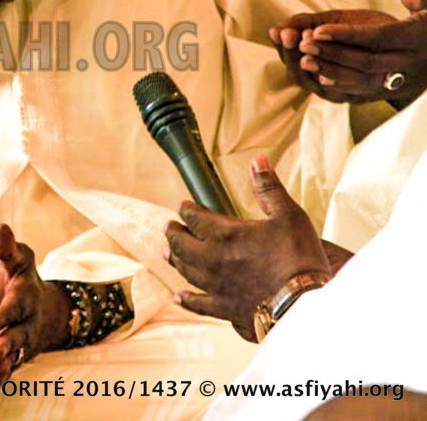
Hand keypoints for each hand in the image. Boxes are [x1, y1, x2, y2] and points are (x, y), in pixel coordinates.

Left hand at [0, 224, 69, 382]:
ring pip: (15, 356)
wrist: (44, 309)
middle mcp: (28, 321)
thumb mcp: (19, 259)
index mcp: (26, 296)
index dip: (6, 314)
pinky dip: (1, 376)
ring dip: (3, 365)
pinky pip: (10, 368)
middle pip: (19, 335)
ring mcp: (25, 342)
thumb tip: (0, 228)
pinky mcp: (19, 357)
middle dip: (8, 344)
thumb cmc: (23, 279)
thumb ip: (8, 248)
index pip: (17, 306)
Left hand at [165, 155, 329, 341]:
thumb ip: (269, 189)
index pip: (194, 218)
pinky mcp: (222, 307)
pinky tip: (178, 297)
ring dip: (174, 258)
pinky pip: (197, 303)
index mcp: (224, 233)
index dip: (186, 210)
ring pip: (184, 269)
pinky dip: (186, 299)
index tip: (182, 206)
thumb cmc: (298, 257)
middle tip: (168, 226)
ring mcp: (214, 284)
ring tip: (166, 252)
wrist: (303, 303)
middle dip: (173, 232)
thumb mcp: (288, 215)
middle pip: (181, 243)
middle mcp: (211, 258)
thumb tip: (258, 161)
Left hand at [295, 10, 426, 108]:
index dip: (346, 35)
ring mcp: (408, 81)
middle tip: (303, 45)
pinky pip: (368, 93)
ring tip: (304, 60)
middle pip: (367, 62)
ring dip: (331, 72)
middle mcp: (415, 63)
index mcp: (421, 37)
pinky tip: (321, 77)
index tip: (317, 31)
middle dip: (332, 54)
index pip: (379, 38)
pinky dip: (343, 86)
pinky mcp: (398, 91)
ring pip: (365, 82)